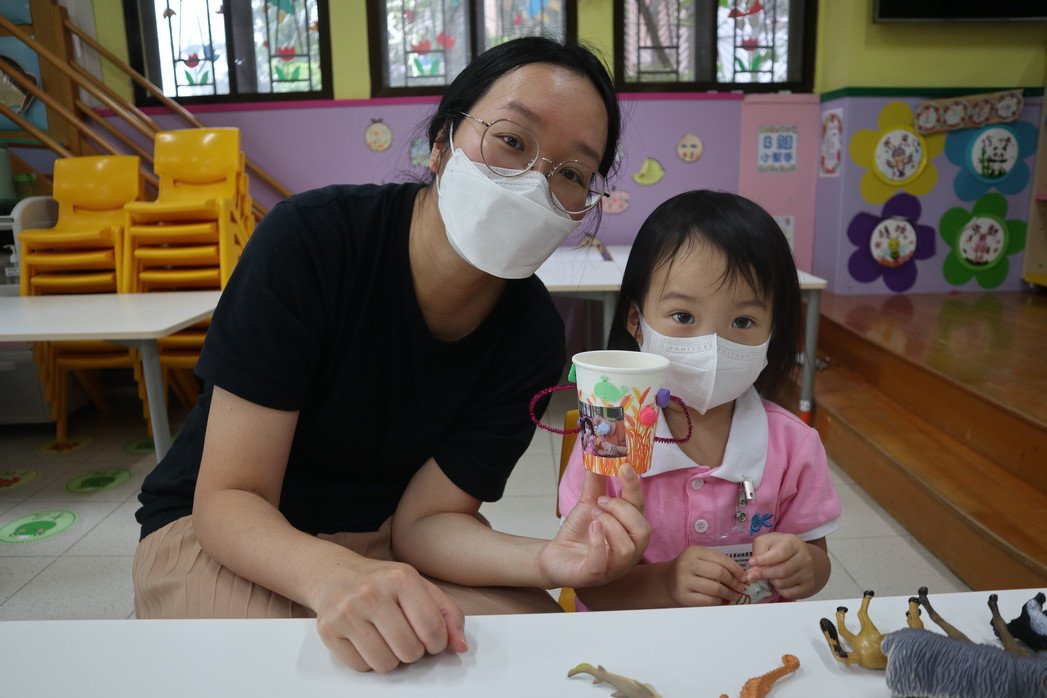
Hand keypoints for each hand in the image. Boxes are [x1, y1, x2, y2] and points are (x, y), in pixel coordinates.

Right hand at [314, 556, 467, 672]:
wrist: (336, 575)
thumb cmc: (384, 584)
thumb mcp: (420, 587)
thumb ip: (447, 614)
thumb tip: (461, 646)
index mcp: (401, 577)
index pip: (432, 628)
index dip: (437, 643)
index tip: (432, 640)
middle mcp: (371, 592)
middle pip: (409, 651)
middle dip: (414, 651)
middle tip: (406, 637)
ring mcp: (347, 611)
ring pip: (385, 664)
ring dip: (392, 659)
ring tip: (387, 639)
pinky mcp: (328, 629)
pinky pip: (361, 667)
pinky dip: (369, 661)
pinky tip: (367, 641)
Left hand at [542, 464, 649, 587]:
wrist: (555, 556)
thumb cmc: (579, 532)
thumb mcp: (588, 503)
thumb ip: (596, 483)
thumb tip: (597, 454)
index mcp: (630, 529)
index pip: (641, 508)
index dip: (634, 487)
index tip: (624, 466)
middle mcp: (629, 550)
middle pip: (643, 530)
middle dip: (623, 509)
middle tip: (601, 501)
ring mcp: (614, 566)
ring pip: (627, 547)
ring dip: (610, 525)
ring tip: (594, 519)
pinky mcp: (595, 576)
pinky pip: (603, 563)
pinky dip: (598, 542)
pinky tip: (592, 528)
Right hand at [663, 546, 747, 605]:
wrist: (666, 581)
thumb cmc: (688, 570)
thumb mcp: (699, 560)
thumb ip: (717, 563)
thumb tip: (741, 576)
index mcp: (693, 552)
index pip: (721, 559)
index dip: (736, 569)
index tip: (744, 577)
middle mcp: (687, 564)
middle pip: (719, 573)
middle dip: (734, 582)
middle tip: (741, 588)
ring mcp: (684, 581)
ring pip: (715, 588)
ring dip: (729, 594)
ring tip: (734, 595)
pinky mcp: (683, 596)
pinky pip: (708, 601)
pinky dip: (719, 602)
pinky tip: (722, 600)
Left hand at [746, 533, 815, 598]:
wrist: (801, 556)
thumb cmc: (779, 548)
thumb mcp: (766, 542)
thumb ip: (758, 553)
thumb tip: (753, 571)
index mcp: (793, 543)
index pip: (780, 553)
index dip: (764, 560)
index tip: (751, 562)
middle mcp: (804, 557)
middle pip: (781, 571)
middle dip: (764, 574)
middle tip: (753, 575)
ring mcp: (808, 573)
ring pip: (783, 583)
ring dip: (771, 582)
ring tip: (769, 575)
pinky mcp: (808, 586)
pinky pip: (788, 593)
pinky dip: (779, 590)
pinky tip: (778, 582)